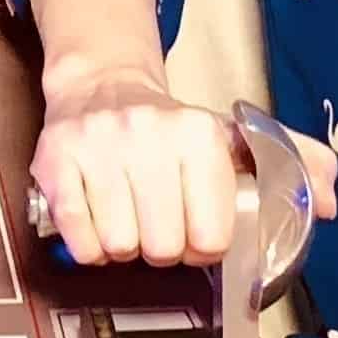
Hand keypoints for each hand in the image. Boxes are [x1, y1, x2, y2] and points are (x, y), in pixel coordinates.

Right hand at [32, 62, 235, 265]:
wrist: (101, 87)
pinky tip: (96, 224)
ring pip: (119, 246)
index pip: (211, 237)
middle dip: (160, 250)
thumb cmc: (159, 131)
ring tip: (125, 218)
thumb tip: (281, 202)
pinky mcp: (56, 157)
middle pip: (163, 247)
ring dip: (122, 245)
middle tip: (154, 227)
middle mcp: (148, 131)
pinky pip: (79, 239)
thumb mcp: (213, 140)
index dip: (201, 249)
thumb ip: (247, 176)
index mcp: (196, 133)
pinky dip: (88, 247)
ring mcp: (98, 143)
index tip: (193, 237)